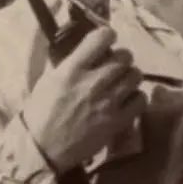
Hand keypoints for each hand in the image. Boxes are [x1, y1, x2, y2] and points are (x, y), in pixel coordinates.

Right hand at [22, 26, 146, 172]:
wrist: (43, 148)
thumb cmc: (41, 111)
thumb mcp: (49, 78)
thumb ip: (70, 61)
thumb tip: (88, 47)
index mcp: (73, 68)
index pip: (102, 37)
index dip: (108, 35)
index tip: (106, 40)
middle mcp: (93, 82)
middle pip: (124, 56)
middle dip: (121, 57)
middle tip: (114, 65)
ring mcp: (108, 102)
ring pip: (135, 75)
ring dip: (129, 76)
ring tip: (122, 82)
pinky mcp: (117, 121)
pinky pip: (141, 100)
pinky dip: (136, 97)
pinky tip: (126, 100)